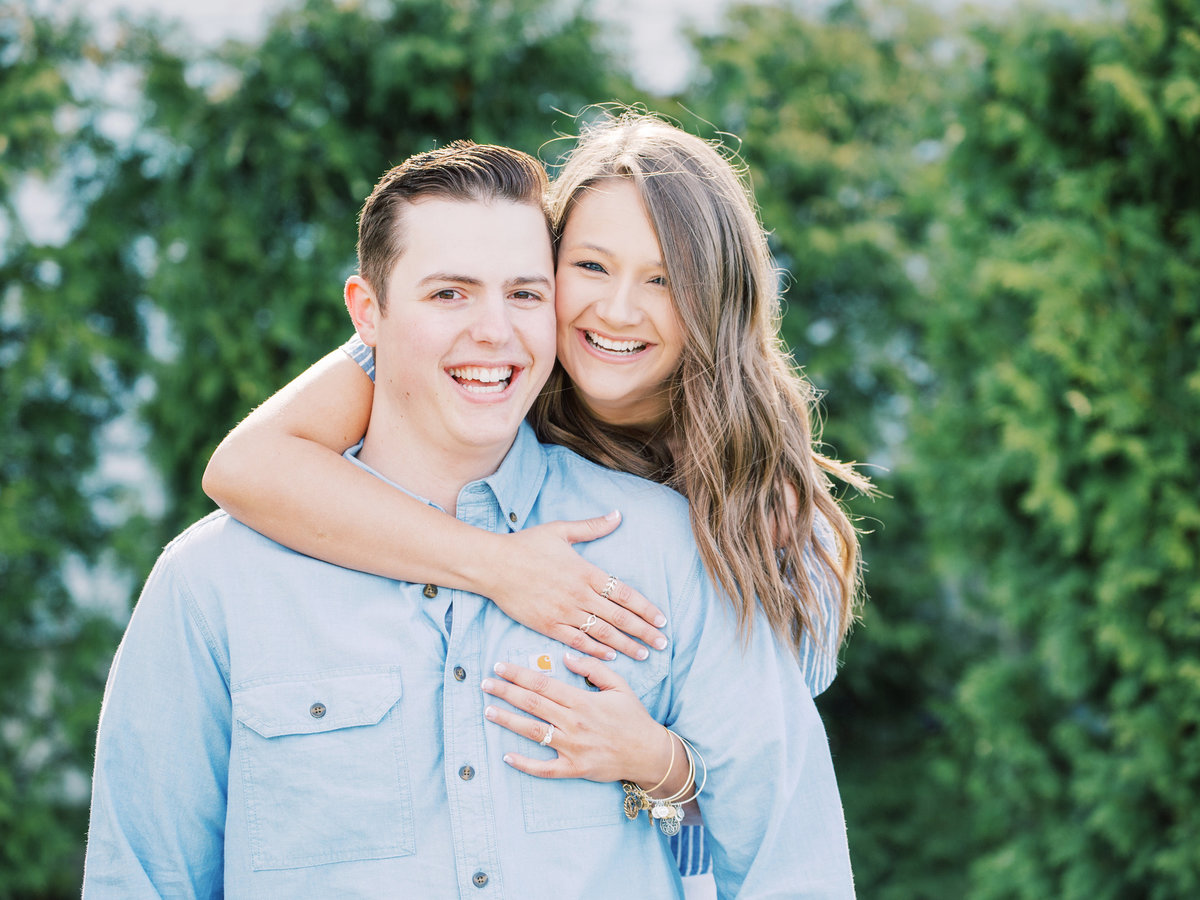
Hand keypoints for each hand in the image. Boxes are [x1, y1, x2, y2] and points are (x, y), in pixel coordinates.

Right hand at [479, 511, 667, 660]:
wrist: (492, 564)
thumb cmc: (526, 545)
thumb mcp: (561, 530)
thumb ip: (592, 526)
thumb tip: (618, 514)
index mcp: (585, 571)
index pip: (625, 594)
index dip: (646, 609)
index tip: (662, 620)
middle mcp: (578, 594)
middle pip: (619, 617)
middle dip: (643, 632)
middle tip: (663, 644)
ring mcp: (563, 612)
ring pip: (601, 633)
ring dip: (625, 645)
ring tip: (643, 654)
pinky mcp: (547, 625)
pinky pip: (577, 641)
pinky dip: (595, 650)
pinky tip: (610, 656)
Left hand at [481, 652, 676, 787]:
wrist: (650, 753)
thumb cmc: (634, 717)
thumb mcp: (619, 685)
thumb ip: (593, 668)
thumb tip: (566, 656)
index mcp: (582, 701)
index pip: (543, 684)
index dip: (518, 674)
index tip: (500, 667)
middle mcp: (573, 723)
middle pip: (532, 704)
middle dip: (506, 693)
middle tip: (485, 684)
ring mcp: (572, 748)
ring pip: (533, 732)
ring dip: (508, 721)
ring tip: (488, 712)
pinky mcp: (574, 769)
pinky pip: (544, 768)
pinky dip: (525, 764)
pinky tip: (507, 755)